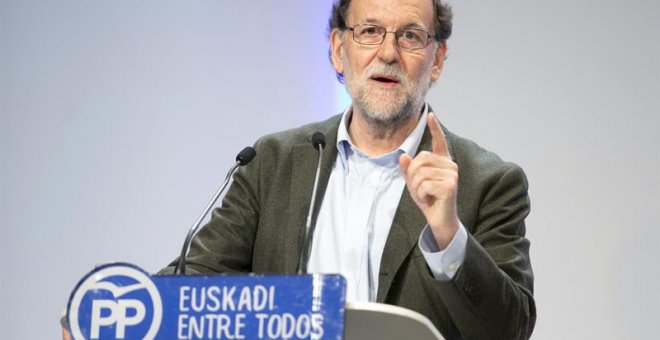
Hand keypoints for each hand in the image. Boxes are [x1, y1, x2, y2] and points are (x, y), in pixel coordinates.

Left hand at [399, 112, 458, 249]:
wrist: (439, 219)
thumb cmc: (429, 199)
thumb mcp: (414, 184)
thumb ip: (409, 170)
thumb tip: (403, 156)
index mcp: (442, 162)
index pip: (439, 142)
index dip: (435, 128)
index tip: (431, 115)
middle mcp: (450, 165)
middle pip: (420, 159)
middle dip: (413, 175)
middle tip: (420, 189)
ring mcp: (452, 174)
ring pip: (421, 173)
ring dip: (417, 187)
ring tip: (426, 194)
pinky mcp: (450, 185)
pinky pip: (424, 185)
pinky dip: (421, 194)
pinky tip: (430, 199)